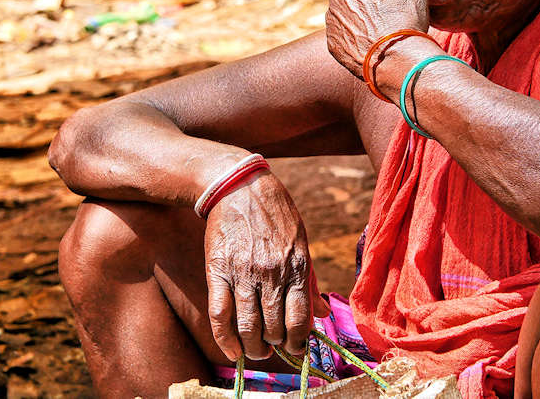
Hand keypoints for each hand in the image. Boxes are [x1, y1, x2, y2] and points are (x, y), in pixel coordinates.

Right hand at [204, 172, 329, 360]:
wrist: (239, 187)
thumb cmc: (276, 215)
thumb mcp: (301, 242)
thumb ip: (309, 280)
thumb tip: (322, 314)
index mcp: (295, 265)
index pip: (300, 318)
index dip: (299, 342)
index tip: (297, 349)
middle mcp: (270, 272)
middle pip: (274, 327)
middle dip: (276, 345)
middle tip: (274, 346)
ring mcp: (242, 273)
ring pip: (247, 326)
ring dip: (253, 347)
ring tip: (256, 350)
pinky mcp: (217, 271)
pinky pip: (219, 314)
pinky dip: (225, 339)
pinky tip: (233, 352)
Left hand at [325, 0, 429, 76]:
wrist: (394, 61)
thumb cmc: (405, 19)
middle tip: (397, 2)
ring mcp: (332, 15)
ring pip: (352, 3)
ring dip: (367, 8)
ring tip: (386, 24)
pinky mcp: (331, 39)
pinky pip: (347, 26)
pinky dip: (359, 29)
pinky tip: (375, 38)